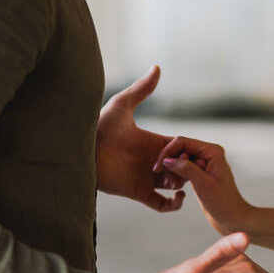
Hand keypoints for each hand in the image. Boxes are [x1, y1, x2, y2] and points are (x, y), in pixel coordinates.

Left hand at [96, 66, 223, 214]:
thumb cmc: (99, 127)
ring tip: (182, 178)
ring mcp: (146, 178)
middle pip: (181, 166)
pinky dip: (175, 205)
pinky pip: (163, 205)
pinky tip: (179, 196)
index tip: (192, 149)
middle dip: (189, 166)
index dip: (188, 148)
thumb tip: (157, 67)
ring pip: (176, 185)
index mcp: (152, 141)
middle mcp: (152, 160)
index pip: (179, 146)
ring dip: (184, 182)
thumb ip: (141, 89)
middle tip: (189, 165)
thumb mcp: (122, 105)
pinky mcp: (139, 193)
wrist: (82, 151)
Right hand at [154, 139, 251, 235]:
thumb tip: (167, 160)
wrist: (232, 218)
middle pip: (180, 148)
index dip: (168, 152)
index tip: (158, 167)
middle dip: (168, 160)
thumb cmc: (223, 203)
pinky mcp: (200, 172)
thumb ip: (186, 169)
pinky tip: (175, 185)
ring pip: (180, 158)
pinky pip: (183, 167)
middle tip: (159, 175)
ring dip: (172, 168)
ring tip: (171, 183)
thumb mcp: (204, 185)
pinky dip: (176, 174)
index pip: (183, 142)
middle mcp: (209, 153)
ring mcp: (204, 163)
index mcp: (213, 151)